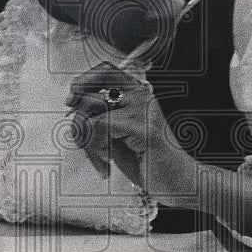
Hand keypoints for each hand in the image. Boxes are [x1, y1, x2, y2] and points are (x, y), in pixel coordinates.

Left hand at [66, 62, 196, 207]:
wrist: (179, 181)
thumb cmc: (148, 160)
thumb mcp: (118, 133)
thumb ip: (101, 115)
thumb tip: (73, 103)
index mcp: (137, 93)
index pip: (104, 70)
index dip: (82, 82)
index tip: (72, 101)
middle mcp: (141, 95)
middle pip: (90, 93)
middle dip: (79, 123)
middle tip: (84, 143)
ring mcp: (143, 108)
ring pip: (91, 113)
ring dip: (87, 142)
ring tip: (100, 157)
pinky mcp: (142, 126)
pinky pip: (100, 127)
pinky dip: (96, 150)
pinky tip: (106, 162)